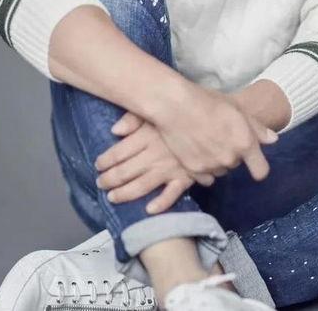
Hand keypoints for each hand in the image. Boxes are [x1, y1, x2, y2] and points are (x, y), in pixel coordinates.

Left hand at [94, 111, 218, 212]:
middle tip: (100, 183)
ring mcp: (171, 166)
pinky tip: (149, 209)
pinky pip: (172, 193)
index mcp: (148, 134)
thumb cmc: (186, 111)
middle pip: (126, 171)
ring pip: (142, 185)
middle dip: (110, 179)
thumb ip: (134, 117)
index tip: (97, 165)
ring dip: (125, 194)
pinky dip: (160, 203)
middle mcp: (156, 153)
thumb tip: (114, 131)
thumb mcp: (158, 108)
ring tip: (113, 197)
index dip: (105, 160)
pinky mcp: (186, 176)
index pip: (119, 152)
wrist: (219, 119)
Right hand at [151, 80, 279, 180]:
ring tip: (205, 141)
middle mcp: (230, 159)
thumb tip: (273, 140)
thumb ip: (257, 127)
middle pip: (237, 165)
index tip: (253, 162)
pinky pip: (205, 177)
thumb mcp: (237, 108)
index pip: (261, 171)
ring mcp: (211, 166)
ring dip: (217, 161)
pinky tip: (196, 150)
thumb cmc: (208, 101)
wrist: (174, 105)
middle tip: (219, 135)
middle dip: (232, 153)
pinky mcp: (193, 171)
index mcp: (244, 143)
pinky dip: (203, 168)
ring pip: (220, 170)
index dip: (258, 166)